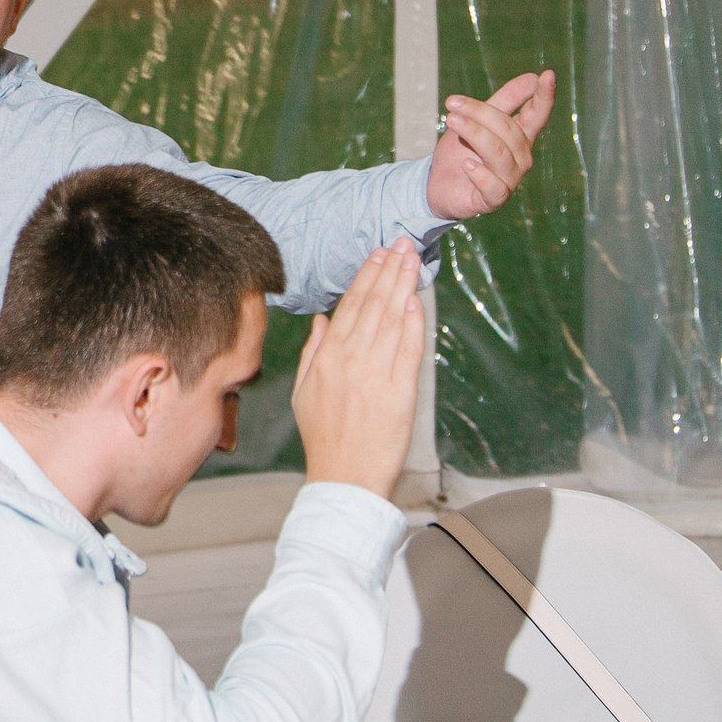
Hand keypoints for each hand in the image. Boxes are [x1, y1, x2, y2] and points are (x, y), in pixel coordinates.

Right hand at [290, 240, 423, 498]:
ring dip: (404, 286)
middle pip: (373, 305)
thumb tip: (322, 320)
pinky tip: (418, 300)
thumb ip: (313, 351)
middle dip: (389, 270)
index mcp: (327, 358)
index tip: (378, 253)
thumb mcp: (304, 392)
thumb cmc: (324, 438)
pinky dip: (414, 323)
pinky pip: (409, 349)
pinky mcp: (400, 391)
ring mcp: (377, 374)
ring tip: (414, 259)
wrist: (345, 478)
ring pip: (392, 320)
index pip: (350, 306)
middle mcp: (351, 361)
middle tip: (402, 243)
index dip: (366, 277)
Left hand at [426, 70, 554, 219]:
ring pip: (498, 153)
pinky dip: (480, 174)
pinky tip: (467, 164)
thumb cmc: (462, 150)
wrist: (437, 185)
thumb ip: (505, 100)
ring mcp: (509, 180)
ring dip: (474, 134)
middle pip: (508, 130)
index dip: (544, 96)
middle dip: (480, 112)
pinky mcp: (492, 199)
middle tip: (452, 102)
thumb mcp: (478, 120)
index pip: (537, 114)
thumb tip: (533, 76)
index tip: (548, 75)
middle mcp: (520, 158)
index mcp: (520, 136)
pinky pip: (494, 186)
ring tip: (452, 120)